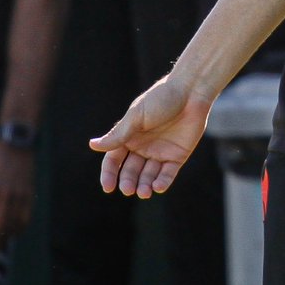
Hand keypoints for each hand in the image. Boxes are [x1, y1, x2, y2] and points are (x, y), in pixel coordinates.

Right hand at [90, 77, 213, 198]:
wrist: (191, 91)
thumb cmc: (161, 99)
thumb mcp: (137, 116)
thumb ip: (118, 134)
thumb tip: (93, 145)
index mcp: (129, 136)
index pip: (114, 160)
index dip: (109, 174)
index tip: (108, 187)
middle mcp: (143, 147)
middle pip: (130, 171)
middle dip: (128, 182)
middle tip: (128, 189)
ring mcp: (160, 152)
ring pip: (148, 176)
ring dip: (144, 186)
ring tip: (144, 192)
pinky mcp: (177, 156)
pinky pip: (167, 174)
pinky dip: (162, 183)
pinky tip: (157, 187)